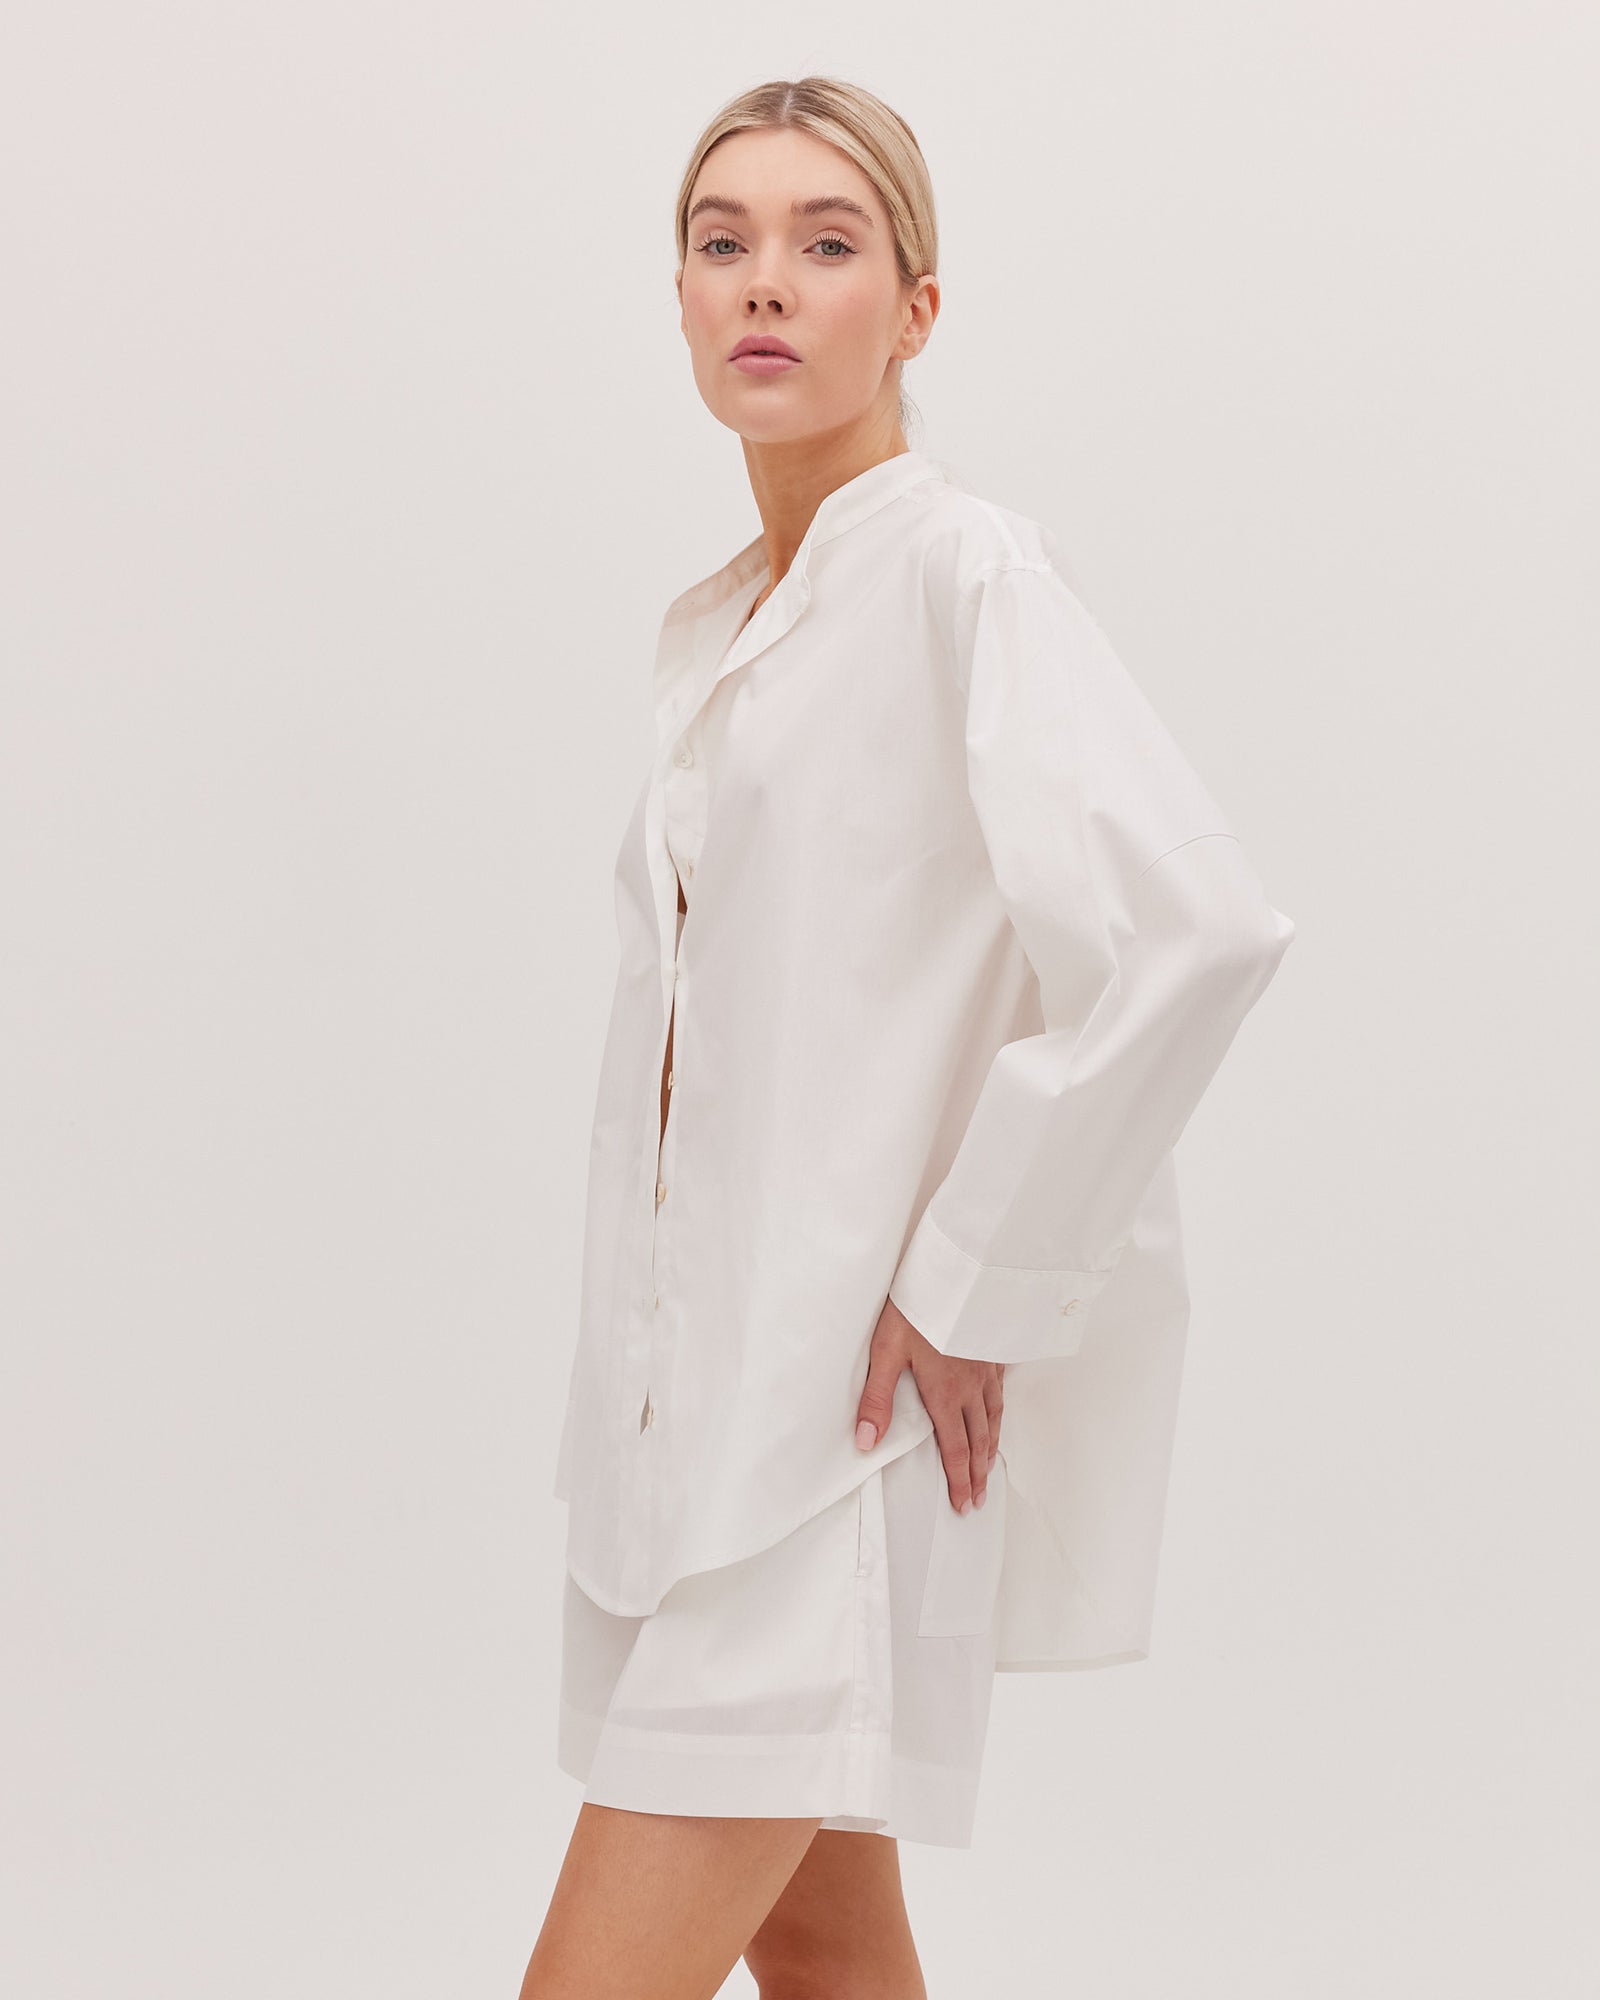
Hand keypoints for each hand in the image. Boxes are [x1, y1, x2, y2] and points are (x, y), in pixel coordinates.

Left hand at [854, 1296, 1004, 1513]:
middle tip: (979, 1498)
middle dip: (978, 1473)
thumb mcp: (887, 1350)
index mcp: (944, 1391)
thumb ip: (877, 1398)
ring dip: (992, 1446)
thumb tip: (865, 1441)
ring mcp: (985, 1367)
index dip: (959, 1478)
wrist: (955, 1273)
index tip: (963, 1503)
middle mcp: (970, 1385)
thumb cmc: (918, 1307)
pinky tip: (999, 1409)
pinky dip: (1001, 1408)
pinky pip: (1001, 1387)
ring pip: (994, 1415)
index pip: (954, 1447)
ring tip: (990, 1467)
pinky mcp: (991, 1347)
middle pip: (978, 1438)